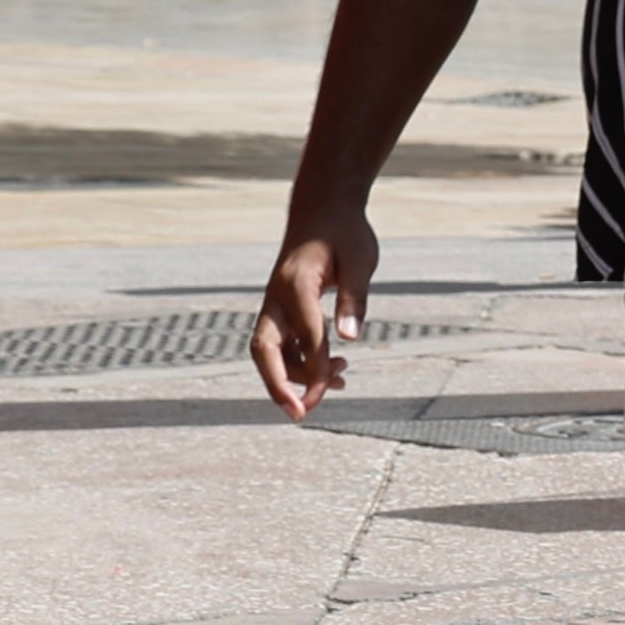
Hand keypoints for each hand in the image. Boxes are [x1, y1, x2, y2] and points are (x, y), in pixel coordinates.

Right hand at [253, 202, 377, 418]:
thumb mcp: (360, 260)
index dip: (318, 366)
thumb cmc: (345, 233)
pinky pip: (284, 344)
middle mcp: (276, 296)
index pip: (305, 335)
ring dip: (299, 375)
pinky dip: (304, 362)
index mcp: (296, 284)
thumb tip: (350, 340)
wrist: (323, 209)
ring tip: (342, 383)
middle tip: (301, 415)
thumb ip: (354, 299)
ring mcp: (275, 303)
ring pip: (272, 351)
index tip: (333, 388)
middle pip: (264, 350)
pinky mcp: (282, 308)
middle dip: (278, 385)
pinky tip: (336, 370)